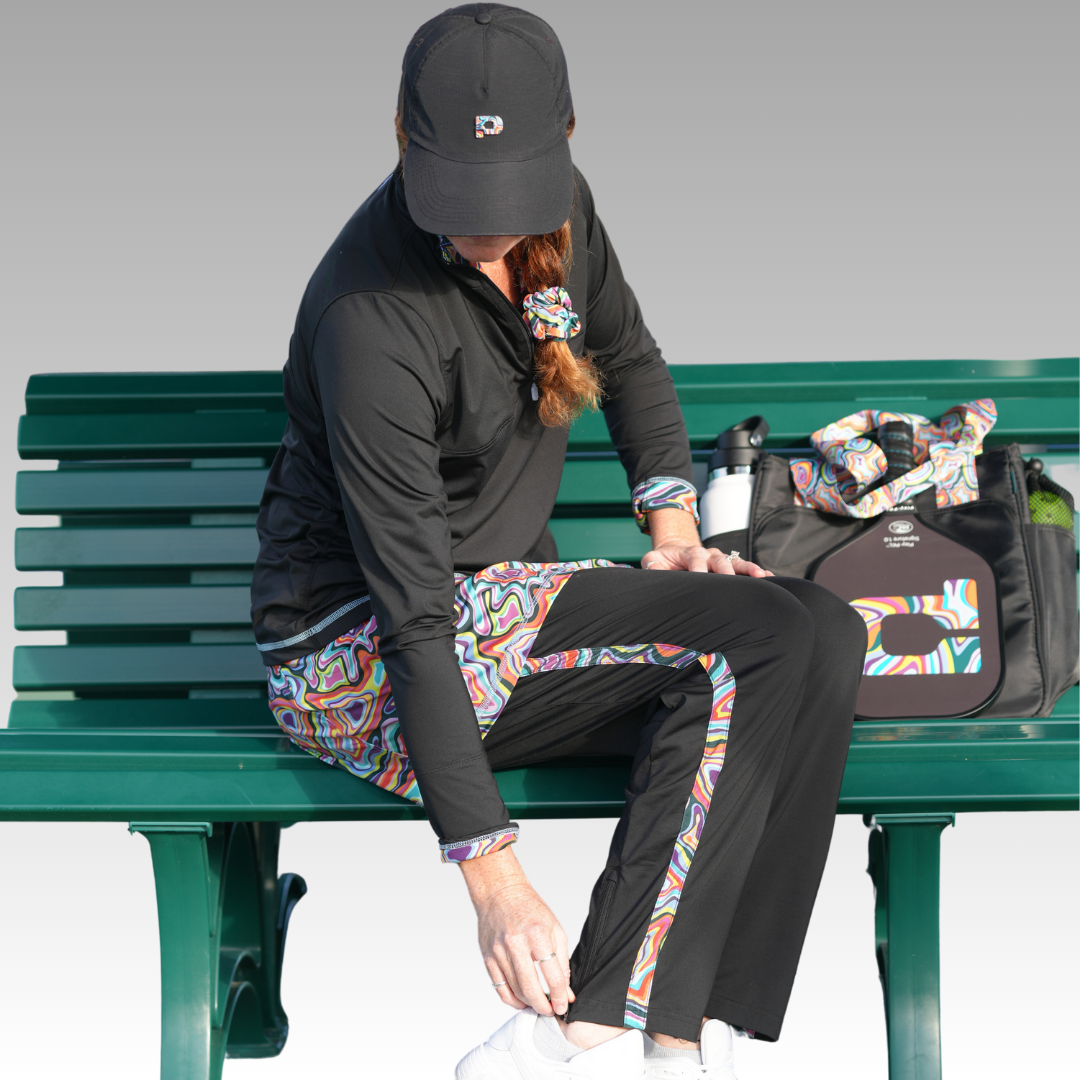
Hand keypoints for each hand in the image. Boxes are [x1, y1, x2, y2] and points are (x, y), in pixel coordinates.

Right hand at [460, 848, 574, 1015]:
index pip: (552, 976)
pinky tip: (521, 1001)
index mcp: (538, 934)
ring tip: (538, 1005)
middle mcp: (516, 943)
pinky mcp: (487, 957)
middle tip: (551, 1011)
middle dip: (544, 1006)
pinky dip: (511, 999)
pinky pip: (499, 987)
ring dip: (529, 1004)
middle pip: (531, 988)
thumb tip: (565, 991)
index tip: (563, 1006)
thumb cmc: (529, 908)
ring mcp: (499, 951)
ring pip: (515, 991)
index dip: (560, 997)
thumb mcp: (554, 928)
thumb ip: (562, 961)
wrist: (499, 892)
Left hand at [641, 543, 772, 575]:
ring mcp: (721, 559)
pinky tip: (770, 578)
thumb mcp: (652, 560)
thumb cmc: (663, 560)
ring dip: (749, 569)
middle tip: (732, 583)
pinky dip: (758, 572)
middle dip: (726, 571)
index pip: (695, 559)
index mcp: (690, 552)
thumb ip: (652, 566)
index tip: (700, 580)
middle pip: (719, 560)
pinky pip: (746, 568)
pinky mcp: (730, 566)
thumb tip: (654, 573)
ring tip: (761, 576)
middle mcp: (708, 554)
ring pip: (737, 562)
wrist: (675, 551)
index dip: (698, 569)